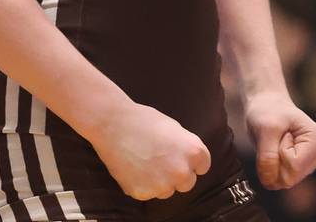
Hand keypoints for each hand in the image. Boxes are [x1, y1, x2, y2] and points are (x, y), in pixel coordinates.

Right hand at [87, 102, 210, 200]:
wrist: (113, 124)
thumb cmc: (144, 120)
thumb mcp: (174, 128)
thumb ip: (184, 147)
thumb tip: (186, 160)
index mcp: (194, 152)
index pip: (202, 167)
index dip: (190, 161)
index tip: (178, 157)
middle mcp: (182, 172)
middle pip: (187, 183)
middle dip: (176, 174)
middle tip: (159, 161)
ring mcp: (163, 185)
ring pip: (167, 190)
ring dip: (159, 182)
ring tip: (143, 163)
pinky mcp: (143, 194)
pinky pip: (147, 193)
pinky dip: (141, 185)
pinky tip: (132, 168)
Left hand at [246, 92, 315, 189]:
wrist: (267, 106)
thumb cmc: (268, 111)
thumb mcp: (265, 129)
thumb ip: (267, 157)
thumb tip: (269, 182)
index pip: (294, 166)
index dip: (278, 153)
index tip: (280, 134)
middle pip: (290, 178)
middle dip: (275, 161)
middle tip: (276, 140)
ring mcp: (311, 164)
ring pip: (285, 181)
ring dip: (273, 163)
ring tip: (276, 143)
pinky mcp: (301, 170)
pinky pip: (281, 180)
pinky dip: (273, 167)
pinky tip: (277, 149)